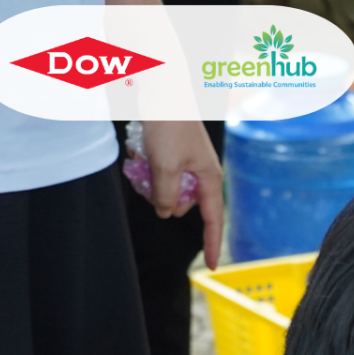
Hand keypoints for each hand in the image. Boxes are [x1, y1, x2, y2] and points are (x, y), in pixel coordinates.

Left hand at [136, 120, 222, 269]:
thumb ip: (166, 194)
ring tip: (142, 157)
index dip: (211, 243)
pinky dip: (147, 164)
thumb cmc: (170, 125)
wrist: (163, 89)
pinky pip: (159, 169)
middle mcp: (201, 172)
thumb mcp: (165, 166)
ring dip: (151, 179)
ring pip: (167, 186)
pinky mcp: (173, 151)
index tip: (213, 265)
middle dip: (162, 199)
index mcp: (208, 178)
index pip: (212, 219)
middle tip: (147, 182)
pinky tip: (140, 147)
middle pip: (181, 203)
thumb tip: (164, 212)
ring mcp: (186, 161)